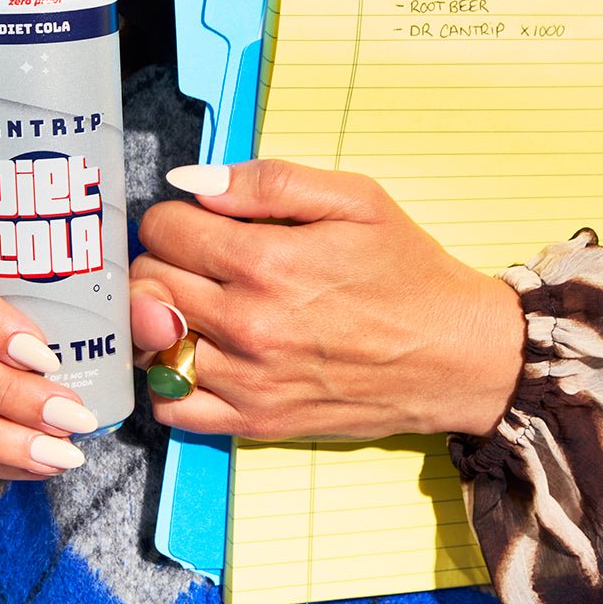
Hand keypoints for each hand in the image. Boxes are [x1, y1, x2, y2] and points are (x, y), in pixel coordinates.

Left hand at [130, 160, 524, 439]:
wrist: (455, 354)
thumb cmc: (408, 271)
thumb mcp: (356, 200)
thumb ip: (268, 183)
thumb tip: (192, 181)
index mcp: (266, 260)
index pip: (163, 230)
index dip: (174, 217)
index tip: (198, 223)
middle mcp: (247, 323)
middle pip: (148, 282)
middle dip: (164, 260)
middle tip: (198, 259)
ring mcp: (248, 380)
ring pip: (149, 342)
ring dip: (162, 316)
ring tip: (198, 304)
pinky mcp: (256, 422)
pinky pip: (171, 405)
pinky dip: (170, 378)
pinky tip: (198, 355)